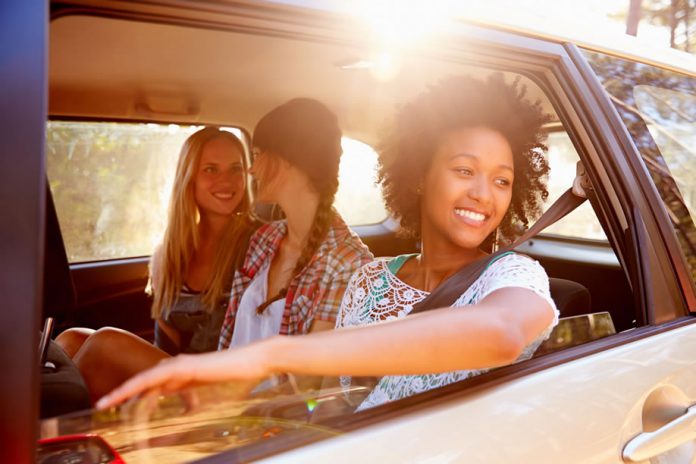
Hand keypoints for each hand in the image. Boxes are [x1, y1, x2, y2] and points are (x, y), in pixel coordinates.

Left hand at [96, 339, 274, 408]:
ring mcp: (181, 365)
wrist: (255, 363)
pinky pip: (158, 376)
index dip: (132, 396)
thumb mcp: (211, 401)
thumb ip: (195, 406)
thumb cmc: (238, 380)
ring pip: (145, 378)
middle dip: (122, 394)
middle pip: (143, 382)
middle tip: (103, 406)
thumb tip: (186, 417)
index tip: (116, 407)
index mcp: (183, 377)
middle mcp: (178, 368)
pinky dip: (141, 385)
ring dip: (125, 390)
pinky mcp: (187, 366)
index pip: (151, 387)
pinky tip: (131, 392)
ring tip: (107, 401)